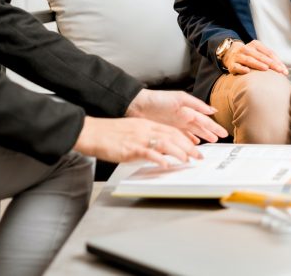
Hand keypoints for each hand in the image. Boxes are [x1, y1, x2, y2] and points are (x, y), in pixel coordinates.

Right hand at [73, 116, 199, 167]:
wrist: (92, 132)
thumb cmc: (109, 134)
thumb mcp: (132, 130)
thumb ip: (146, 136)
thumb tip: (159, 148)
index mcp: (146, 124)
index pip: (171, 130)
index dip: (186, 139)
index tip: (195, 147)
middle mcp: (145, 129)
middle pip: (173, 136)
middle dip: (188, 147)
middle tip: (198, 157)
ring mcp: (138, 138)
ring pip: (165, 143)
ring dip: (179, 152)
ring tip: (188, 160)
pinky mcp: (130, 148)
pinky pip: (148, 153)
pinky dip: (159, 158)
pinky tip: (167, 164)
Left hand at [126, 89, 227, 141]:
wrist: (139, 106)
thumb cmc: (158, 99)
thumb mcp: (180, 98)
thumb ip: (197, 105)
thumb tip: (212, 110)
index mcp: (189, 110)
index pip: (205, 121)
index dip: (214, 127)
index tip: (223, 133)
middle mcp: (184, 118)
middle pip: (201, 128)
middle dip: (211, 133)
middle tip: (219, 139)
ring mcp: (176, 125)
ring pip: (193, 133)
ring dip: (201, 137)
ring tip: (209, 142)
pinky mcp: (168, 131)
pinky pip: (181, 137)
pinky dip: (188, 140)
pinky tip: (193, 143)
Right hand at [224, 39, 287, 75]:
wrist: (230, 53)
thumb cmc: (250, 55)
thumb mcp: (259, 52)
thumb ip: (269, 58)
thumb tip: (283, 68)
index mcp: (255, 44)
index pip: (269, 53)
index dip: (277, 61)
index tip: (284, 70)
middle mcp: (247, 49)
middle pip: (261, 56)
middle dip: (271, 64)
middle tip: (280, 71)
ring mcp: (238, 56)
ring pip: (249, 60)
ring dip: (258, 64)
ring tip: (266, 68)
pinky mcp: (232, 64)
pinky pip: (237, 66)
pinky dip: (242, 69)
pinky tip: (247, 71)